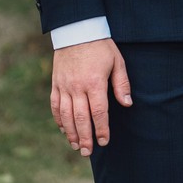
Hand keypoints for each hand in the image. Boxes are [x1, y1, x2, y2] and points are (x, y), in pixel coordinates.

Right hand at [51, 37, 132, 156]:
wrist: (76, 30)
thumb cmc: (100, 46)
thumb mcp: (117, 61)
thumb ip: (122, 85)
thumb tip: (127, 104)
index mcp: (94, 82)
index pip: (98, 112)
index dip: (101, 129)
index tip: (104, 141)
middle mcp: (77, 87)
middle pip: (80, 118)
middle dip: (84, 137)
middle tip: (87, 152)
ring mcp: (64, 86)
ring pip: (65, 115)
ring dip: (70, 133)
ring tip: (75, 146)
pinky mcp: (56, 84)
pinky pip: (55, 105)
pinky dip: (58, 120)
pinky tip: (64, 130)